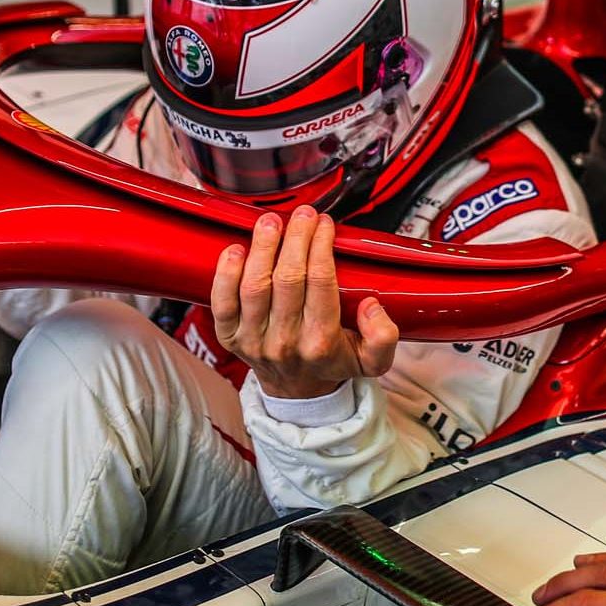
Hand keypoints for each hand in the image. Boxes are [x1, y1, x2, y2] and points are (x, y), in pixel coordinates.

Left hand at [211, 205, 398, 399]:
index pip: (320, 283)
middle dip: (296, 239)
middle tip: (303, 215)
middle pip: (288, 279)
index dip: (321, 247)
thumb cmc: (331, 362)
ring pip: (254, 285)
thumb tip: (371, 306)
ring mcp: (253, 340)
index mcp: (321, 342)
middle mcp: (285, 341)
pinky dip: (225, 274)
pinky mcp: (229, 336)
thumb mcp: (372, 360)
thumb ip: (383, 337)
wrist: (296, 391)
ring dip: (262, 248)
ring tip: (271, 222)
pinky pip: (222, 302)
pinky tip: (236, 249)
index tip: (325, 224)